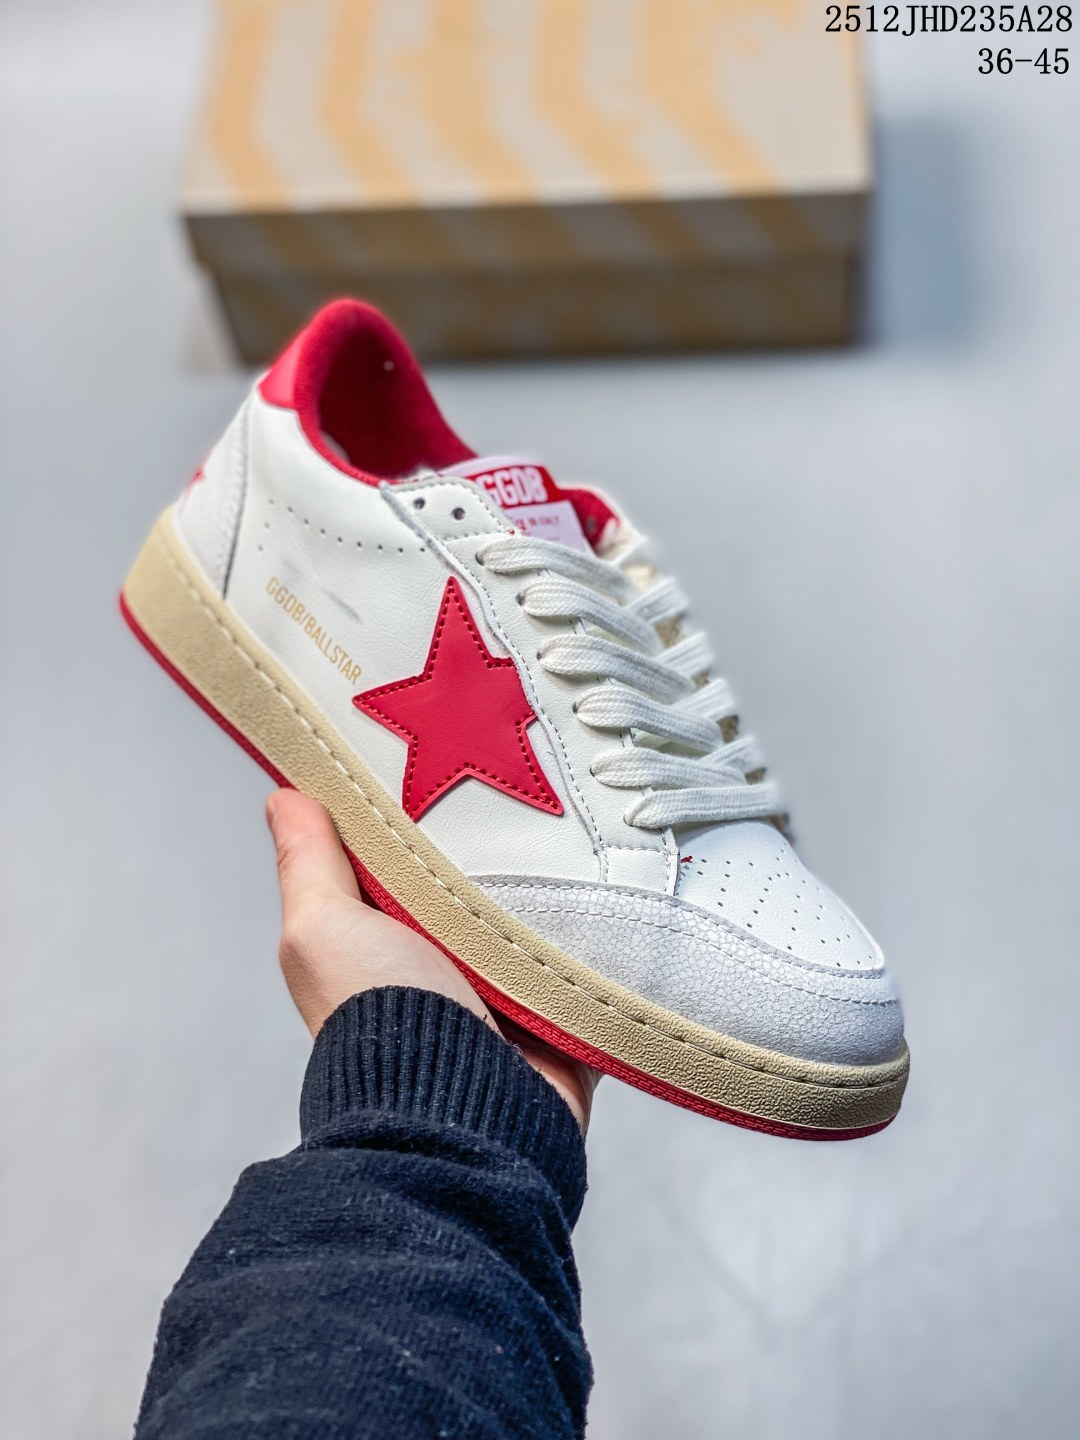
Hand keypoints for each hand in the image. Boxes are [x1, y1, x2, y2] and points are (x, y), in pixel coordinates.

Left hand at [266, 789, 597, 1130]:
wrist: (461, 1117)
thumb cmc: (379, 1021)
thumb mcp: (323, 929)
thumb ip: (309, 865)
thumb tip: (282, 798)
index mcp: (388, 933)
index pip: (408, 852)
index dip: (422, 802)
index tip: (449, 743)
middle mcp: (447, 957)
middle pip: (482, 874)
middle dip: (505, 834)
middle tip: (534, 772)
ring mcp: (510, 985)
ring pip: (543, 907)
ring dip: (561, 877)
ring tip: (589, 810)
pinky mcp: (566, 1009)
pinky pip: (596, 951)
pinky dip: (607, 925)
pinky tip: (627, 873)